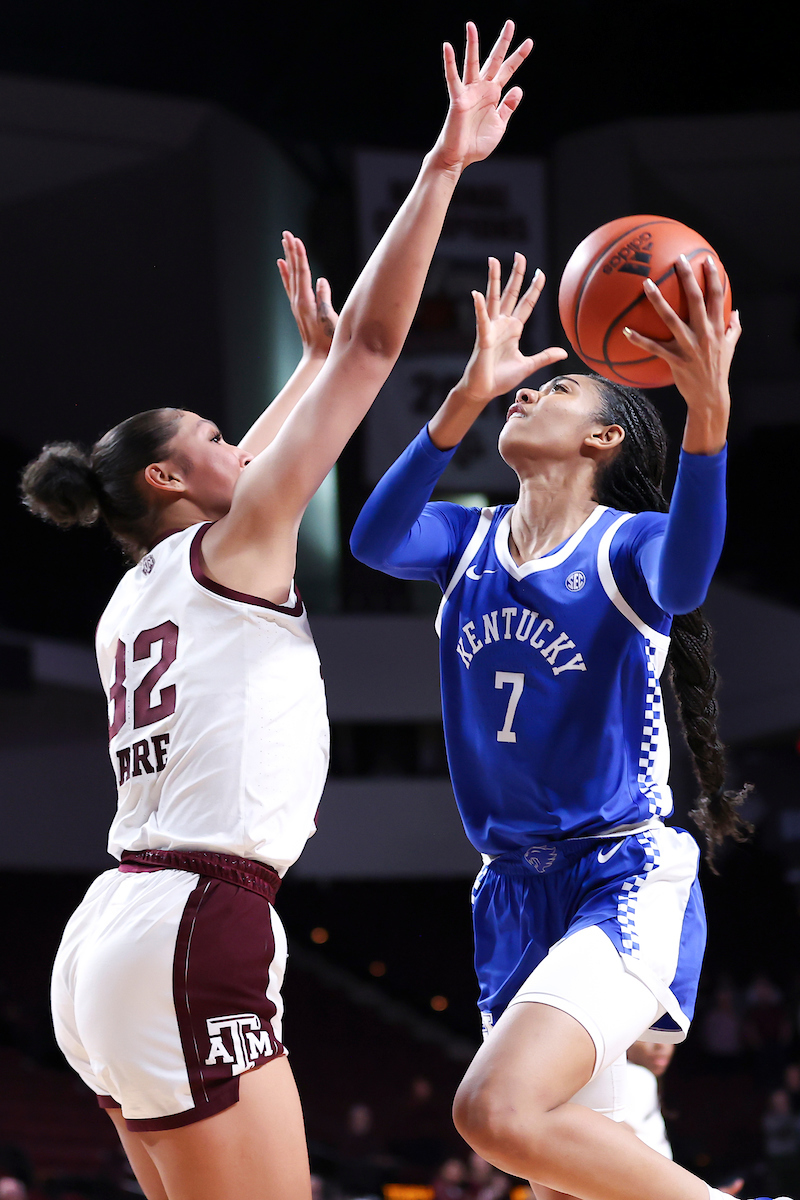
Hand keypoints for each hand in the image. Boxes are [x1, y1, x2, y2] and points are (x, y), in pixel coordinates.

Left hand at [277, 231, 337, 359]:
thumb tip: (321, 280)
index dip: (300, 255)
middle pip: (294, 270)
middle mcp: (298, 301)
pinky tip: (282, 264)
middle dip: (291, 251)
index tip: (296, 240)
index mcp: (306, 302)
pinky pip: (289, 285)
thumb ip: (325, 299)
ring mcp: (296, 303)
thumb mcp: (330, 319)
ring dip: (288, 258)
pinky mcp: (298, 307)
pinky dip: (285, 273)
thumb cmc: (329, 340)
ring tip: (284, 242)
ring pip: (290, 275)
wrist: (318, 358)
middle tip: (286, 233)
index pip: (303, 273)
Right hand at [433, 20, 532, 171]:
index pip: (508, 70)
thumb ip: (508, 107)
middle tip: (510, 23)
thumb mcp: (500, 125)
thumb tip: (518, 88)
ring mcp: (469, 92)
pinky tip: (447, 47)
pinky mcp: (458, 99)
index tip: (529, 42)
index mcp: (493, 94)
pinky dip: (450, 63)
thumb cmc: (476, 144)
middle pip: (494, 60)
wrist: (459, 158)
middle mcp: (482, 89)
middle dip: (502, 42)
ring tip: (471, 25)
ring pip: (472, 63)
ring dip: (472, 44)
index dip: (518, 57)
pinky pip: (453, 78)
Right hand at [458, 255, 567, 403]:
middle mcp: (503, 324)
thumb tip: (564, 353)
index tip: (540, 272)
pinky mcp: (483, 337)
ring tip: (493, 260)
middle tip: (519, 255)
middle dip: (516, 274)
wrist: (484, 391)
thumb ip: (544, 356)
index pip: (526, 303)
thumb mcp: (528, 365)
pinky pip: (482, 319)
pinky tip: (477, 293)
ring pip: (494, 298)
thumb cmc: (501, 379)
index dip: (533, 288)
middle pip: (511, 293)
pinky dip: (480, 307)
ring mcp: (491, 328)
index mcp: (514, 329)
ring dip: (494, 279)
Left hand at [623, 256, 740, 409]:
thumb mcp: (730, 347)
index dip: (714, 277)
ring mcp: (689, 346)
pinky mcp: (675, 360)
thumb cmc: (719, 370)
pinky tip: (625, 331)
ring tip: (646, 284)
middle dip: (688, 277)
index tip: (707, 260)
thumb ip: (733, 327)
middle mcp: (704, 333)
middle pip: (696, 300)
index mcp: (718, 327)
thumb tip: (736, 311)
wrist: (710, 396)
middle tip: (678, 259)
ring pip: (671, 319)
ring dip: (657, 300)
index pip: (717, 297)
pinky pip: (654, 347)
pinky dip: (639, 339)